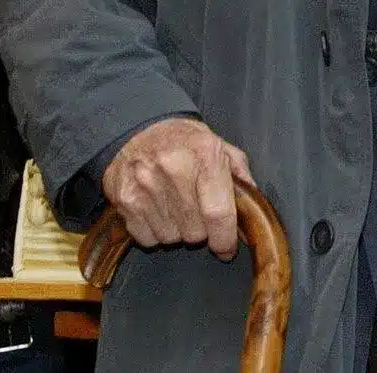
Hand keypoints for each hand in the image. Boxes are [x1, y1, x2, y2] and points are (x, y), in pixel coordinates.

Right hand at [103, 117, 254, 259]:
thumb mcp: (220, 146)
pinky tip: (157, 209)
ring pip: (171, 238)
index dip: (225, 239)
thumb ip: (239, 176)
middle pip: (195, 232)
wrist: (139, 129)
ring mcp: (145, 186)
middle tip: (197, 211)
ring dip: (177, 230)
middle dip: (201, 230)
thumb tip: (251, 210)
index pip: (218, 213)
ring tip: (176, 206)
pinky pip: (147, 239)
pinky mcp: (124, 200)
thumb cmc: (185, 141)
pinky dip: (155, 231)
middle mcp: (174, 170)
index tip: (227, 248)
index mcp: (205, 155)